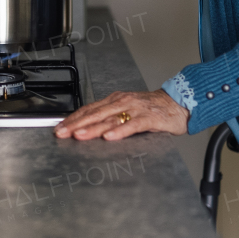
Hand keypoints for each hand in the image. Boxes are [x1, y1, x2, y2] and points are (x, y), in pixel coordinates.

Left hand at [54, 89, 187, 140]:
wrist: (179, 103)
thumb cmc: (152, 109)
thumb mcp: (127, 109)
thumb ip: (110, 117)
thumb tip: (88, 128)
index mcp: (115, 100)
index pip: (89, 109)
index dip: (73, 119)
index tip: (60, 128)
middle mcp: (123, 102)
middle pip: (95, 113)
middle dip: (76, 124)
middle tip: (61, 133)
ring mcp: (135, 109)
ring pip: (110, 119)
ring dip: (92, 128)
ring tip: (78, 135)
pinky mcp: (148, 118)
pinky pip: (132, 125)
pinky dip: (120, 131)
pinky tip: (109, 137)